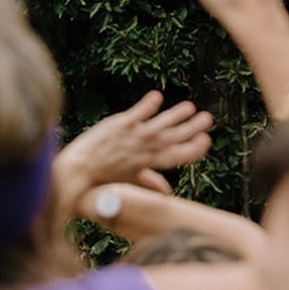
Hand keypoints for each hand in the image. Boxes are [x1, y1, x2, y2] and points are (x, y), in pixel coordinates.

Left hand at [54, 90, 212, 219]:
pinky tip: (157, 96)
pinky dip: (148, 105)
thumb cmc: (104, 177)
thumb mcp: (131, 181)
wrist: (80, 171)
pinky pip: (138, 112)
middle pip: (174, 138)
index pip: (179, 156)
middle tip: (208, 118)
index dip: (195, 149)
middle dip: (192, 128)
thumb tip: (168, 193)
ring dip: (176, 114)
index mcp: (150, 164)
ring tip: (190, 106)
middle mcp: (145, 149)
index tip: (206, 140)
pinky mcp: (120, 123)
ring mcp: (133, 135)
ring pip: (161, 123)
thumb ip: (150, 182)